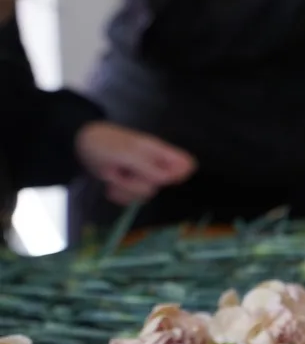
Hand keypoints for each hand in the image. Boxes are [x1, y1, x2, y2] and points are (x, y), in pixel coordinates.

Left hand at [75, 123, 194, 205]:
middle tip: (125, 170)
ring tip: (112, 174)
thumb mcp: (126, 153)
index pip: (186, 165)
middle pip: (162, 185)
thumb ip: (149, 166)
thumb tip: (170, 178)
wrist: (80, 144)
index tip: (159, 176)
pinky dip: (118, 195)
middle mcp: (154, 165)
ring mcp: (141, 176)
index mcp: (159, 152)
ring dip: (125, 189)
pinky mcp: (129, 186)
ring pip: (145, 194)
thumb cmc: (104, 143)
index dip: (177, 174)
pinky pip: (131, 199)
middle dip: (139, 182)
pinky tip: (109, 184)